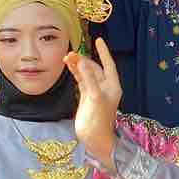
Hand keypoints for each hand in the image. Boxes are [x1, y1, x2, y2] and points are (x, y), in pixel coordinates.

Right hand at [66, 39, 123, 169]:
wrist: (94, 138)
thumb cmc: (98, 119)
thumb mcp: (94, 97)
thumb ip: (88, 78)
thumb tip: (82, 61)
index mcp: (112, 86)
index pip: (108, 64)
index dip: (103, 52)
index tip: (98, 40)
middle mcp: (105, 87)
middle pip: (95, 68)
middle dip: (84, 59)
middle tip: (70, 53)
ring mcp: (95, 92)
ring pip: (86, 73)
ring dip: (78, 65)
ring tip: (67, 57)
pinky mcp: (86, 97)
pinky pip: (81, 81)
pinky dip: (75, 73)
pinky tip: (69, 66)